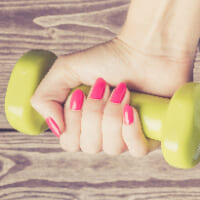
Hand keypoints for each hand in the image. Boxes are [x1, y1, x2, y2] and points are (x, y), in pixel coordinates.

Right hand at [29, 38, 193, 156]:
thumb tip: (56, 128)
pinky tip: (131, 110)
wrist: (148, 48)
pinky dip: (130, 130)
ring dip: (113, 115)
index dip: (73, 120)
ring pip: (112, 147)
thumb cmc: (112, 57)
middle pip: (90, 146)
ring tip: (122, 90)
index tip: (81, 92)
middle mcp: (107, 133)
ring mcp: (131, 135)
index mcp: (86, 122)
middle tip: (103, 87)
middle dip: (94, 113)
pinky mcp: (154, 134)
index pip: (70, 142)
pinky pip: (137, 150)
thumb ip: (44, 97)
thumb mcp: (65, 70)